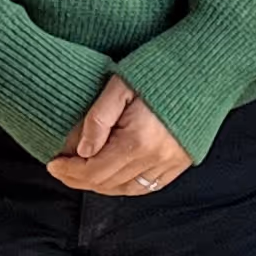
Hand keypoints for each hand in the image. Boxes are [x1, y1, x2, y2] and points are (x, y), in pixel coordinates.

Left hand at [46, 74, 193, 195]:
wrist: (201, 66)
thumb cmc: (158, 70)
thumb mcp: (118, 85)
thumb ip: (97, 120)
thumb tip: (82, 152)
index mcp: (138, 141)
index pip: (93, 170)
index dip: (69, 171)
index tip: (53, 164)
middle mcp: (156, 158)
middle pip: (108, 183)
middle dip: (79, 179)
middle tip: (62, 170)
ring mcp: (171, 163)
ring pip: (127, 189)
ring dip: (101, 185)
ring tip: (83, 174)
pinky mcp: (182, 161)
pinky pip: (150, 186)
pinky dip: (127, 186)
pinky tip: (114, 177)